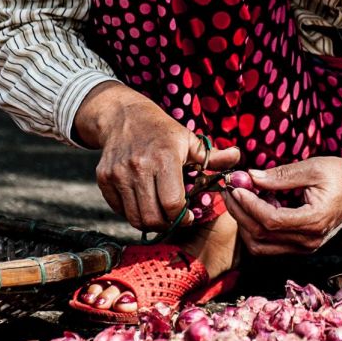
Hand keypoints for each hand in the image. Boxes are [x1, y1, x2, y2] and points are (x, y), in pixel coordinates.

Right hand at [73, 82, 238, 231]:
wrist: (124, 117)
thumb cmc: (162, 131)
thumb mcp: (189, 140)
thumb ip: (213, 156)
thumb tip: (237, 158)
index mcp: (164, 158)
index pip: (172, 203)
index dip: (183, 216)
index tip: (189, 215)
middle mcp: (138, 167)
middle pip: (152, 217)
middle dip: (167, 224)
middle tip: (174, 218)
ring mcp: (118, 174)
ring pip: (134, 218)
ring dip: (150, 221)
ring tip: (160, 213)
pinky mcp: (103, 179)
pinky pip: (118, 209)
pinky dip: (131, 212)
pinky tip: (143, 202)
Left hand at [222, 136, 341, 254]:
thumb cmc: (341, 174)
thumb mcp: (312, 168)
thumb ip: (280, 176)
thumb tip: (250, 177)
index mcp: (315, 221)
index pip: (271, 220)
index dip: (249, 204)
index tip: (236, 186)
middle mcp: (310, 240)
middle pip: (262, 236)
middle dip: (240, 213)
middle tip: (230, 190)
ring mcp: (307, 247)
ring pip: (262, 246)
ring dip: (246, 222)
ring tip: (244, 196)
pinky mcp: (303, 246)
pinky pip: (271, 245)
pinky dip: (258, 228)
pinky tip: (261, 204)